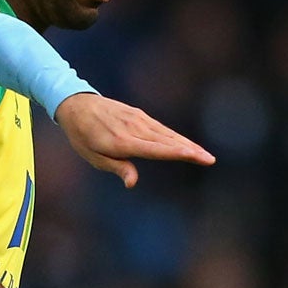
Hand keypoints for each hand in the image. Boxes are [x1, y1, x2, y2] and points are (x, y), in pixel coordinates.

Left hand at [54, 94, 212, 187]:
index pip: (155, 149)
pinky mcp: (139, 115)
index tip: (195, 155)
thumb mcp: (93, 157)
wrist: (77, 105)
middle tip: (210, 159)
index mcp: (122, 142)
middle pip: (168, 141)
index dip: (177, 152)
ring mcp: (138, 120)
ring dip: (188, 144)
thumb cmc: (83, 136)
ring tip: (204, 154)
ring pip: (168, 134)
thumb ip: (117, 168)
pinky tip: (187, 144)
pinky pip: (161, 129)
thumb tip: (132, 183)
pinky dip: (176, 137)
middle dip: (190, 150)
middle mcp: (134, 129)